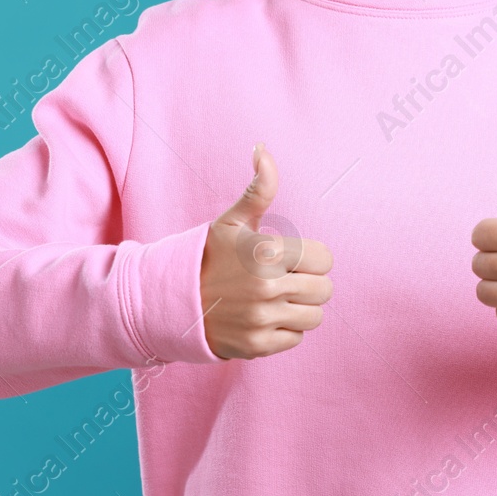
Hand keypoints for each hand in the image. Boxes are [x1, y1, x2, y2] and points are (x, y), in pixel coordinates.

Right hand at [198, 143, 333, 359]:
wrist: (171, 301)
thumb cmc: (208, 256)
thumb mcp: (232, 221)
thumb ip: (258, 188)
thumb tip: (262, 149)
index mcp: (268, 253)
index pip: (324, 259)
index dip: (311, 258)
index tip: (291, 259)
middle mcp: (268, 288)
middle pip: (324, 290)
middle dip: (308, 283)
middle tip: (284, 280)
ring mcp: (262, 319)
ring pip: (314, 317)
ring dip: (300, 308)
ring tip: (276, 299)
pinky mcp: (257, 346)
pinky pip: (296, 338)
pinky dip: (284, 330)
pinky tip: (263, 317)